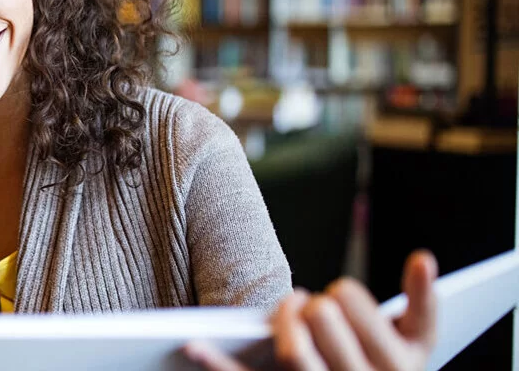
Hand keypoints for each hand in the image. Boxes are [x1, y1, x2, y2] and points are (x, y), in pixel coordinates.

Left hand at [186, 250, 438, 370]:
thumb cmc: (393, 368)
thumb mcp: (419, 340)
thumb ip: (423, 299)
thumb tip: (422, 257)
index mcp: (398, 363)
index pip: (357, 308)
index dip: (343, 294)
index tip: (340, 295)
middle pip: (323, 322)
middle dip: (313, 305)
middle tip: (312, 306)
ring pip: (293, 352)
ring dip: (281, 320)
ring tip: (286, 309)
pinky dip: (217, 363)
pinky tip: (192, 345)